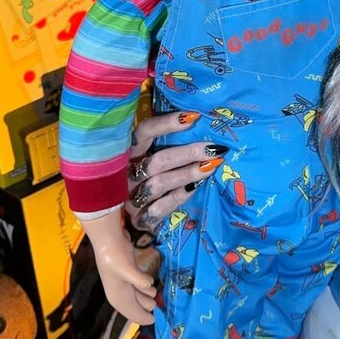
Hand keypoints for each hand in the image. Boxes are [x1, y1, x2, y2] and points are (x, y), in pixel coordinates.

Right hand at [126, 111, 210, 233]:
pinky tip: (194, 188)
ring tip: (210, 167)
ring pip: (159, 183)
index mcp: (128, 154)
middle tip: (213, 149)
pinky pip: (159, 208)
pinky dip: (178, 197)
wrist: (140, 221)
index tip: (194, 117)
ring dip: (187, 174)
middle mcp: (126, 176)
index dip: (166, 124)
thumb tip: (198, 122)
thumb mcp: (157, 159)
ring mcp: (130, 199)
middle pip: (156, 161)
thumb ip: (170, 144)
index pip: (143, 133)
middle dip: (188, 153)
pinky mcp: (139, 220)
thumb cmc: (154, 180)